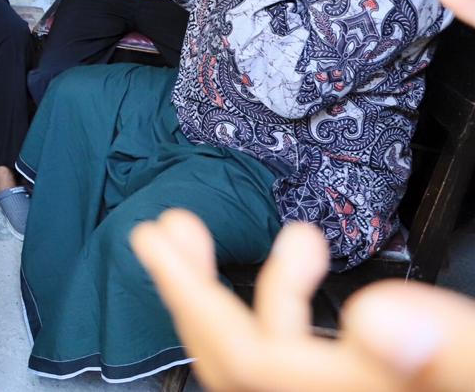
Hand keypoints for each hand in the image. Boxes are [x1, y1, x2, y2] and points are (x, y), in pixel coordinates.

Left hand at [131, 209, 474, 391]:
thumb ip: (455, 357)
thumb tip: (385, 314)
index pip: (248, 367)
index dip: (193, 301)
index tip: (157, 242)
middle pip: (239, 368)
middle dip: (194, 295)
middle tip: (157, 234)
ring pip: (273, 363)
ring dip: (259, 292)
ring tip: (271, 233)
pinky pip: (310, 368)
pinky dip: (301, 316)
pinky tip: (316, 268)